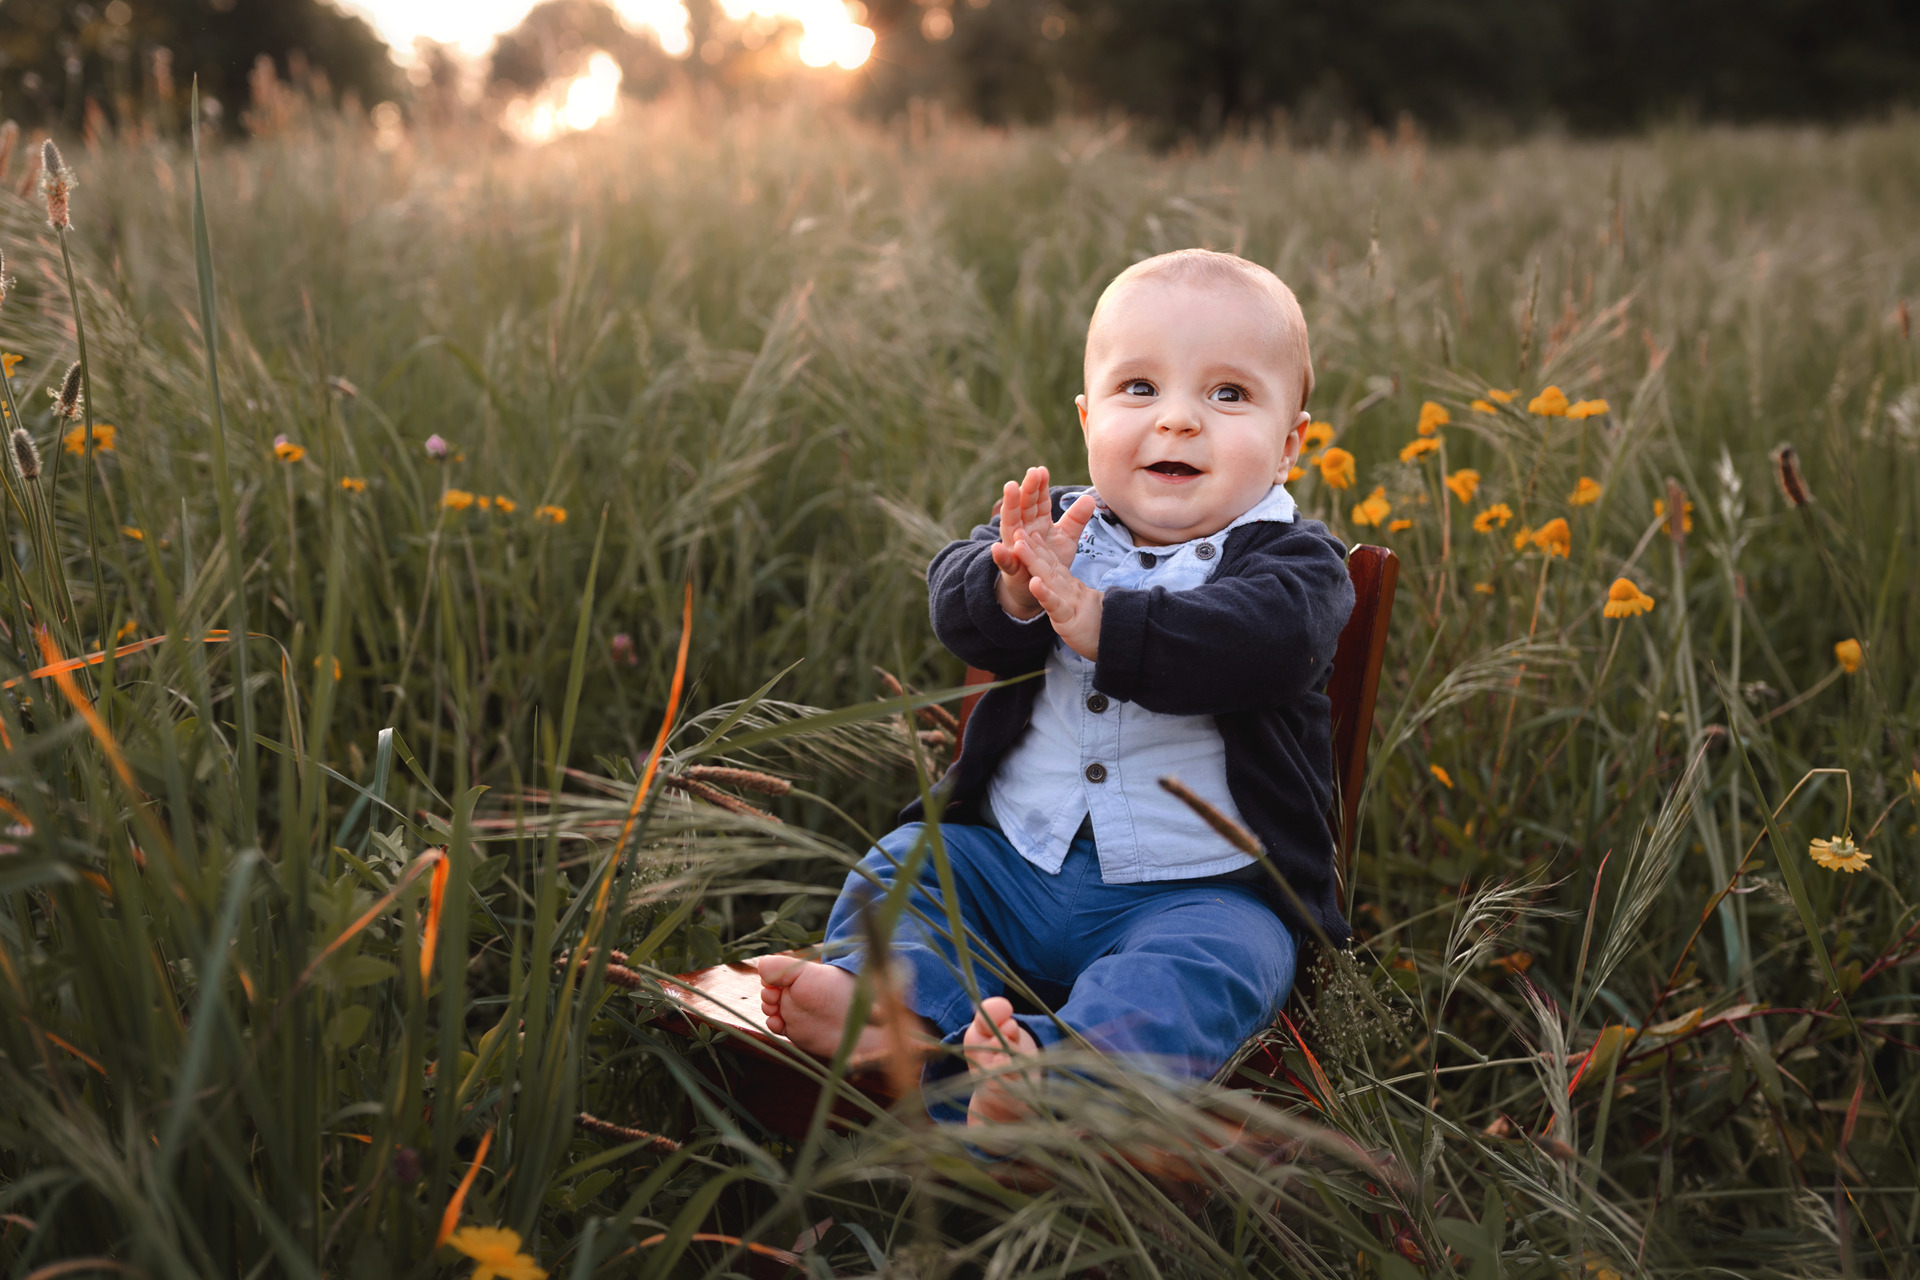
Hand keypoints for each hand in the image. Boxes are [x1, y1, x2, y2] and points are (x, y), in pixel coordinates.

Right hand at [990, 466, 1094, 619]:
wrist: (1035, 588)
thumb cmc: (1048, 560)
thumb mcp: (1065, 539)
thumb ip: (1076, 519)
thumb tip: (1090, 497)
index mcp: (1037, 521)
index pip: (1039, 500)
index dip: (1040, 486)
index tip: (1042, 470)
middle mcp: (1023, 530)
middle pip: (1024, 506)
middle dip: (1027, 489)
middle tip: (1032, 472)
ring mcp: (1014, 547)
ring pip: (1010, 525)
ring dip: (1010, 507)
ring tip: (1010, 488)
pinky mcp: (1011, 568)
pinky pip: (1005, 562)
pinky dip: (1001, 556)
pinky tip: (996, 548)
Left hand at [1014, 520, 1102, 659]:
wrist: (1119, 641)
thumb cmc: (1100, 626)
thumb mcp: (1085, 606)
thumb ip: (1077, 594)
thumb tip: (1073, 585)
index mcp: (1071, 589)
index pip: (1055, 565)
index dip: (1042, 548)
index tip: (1030, 532)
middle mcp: (1070, 591)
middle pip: (1049, 566)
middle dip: (1032, 547)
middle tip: (1018, 530)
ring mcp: (1070, 602)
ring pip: (1049, 579)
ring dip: (1033, 561)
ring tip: (1019, 546)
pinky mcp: (1069, 619)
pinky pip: (1055, 605)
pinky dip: (1044, 594)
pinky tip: (1034, 583)